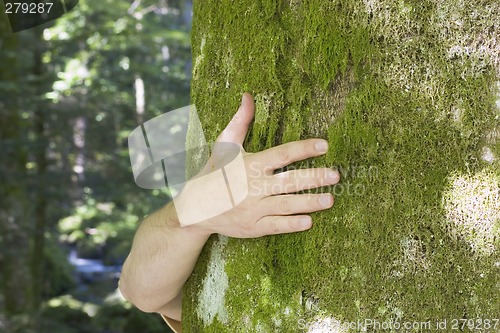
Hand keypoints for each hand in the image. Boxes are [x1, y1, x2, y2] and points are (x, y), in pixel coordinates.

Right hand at [174, 93, 339, 237]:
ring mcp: (253, 209)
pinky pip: (275, 226)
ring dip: (309, 202)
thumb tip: (248, 95)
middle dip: (313, 178)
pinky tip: (309, 222)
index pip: (282, 154)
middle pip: (289, 181)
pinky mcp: (252, 227)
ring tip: (331, 200)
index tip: (324, 145)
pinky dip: (291, 224)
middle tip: (336, 175)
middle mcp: (254, 187)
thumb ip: (240, 121)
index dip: (303, 149)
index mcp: (251, 165)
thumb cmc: (215, 172)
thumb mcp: (225, 145)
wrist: (196, 208)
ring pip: (286, 205)